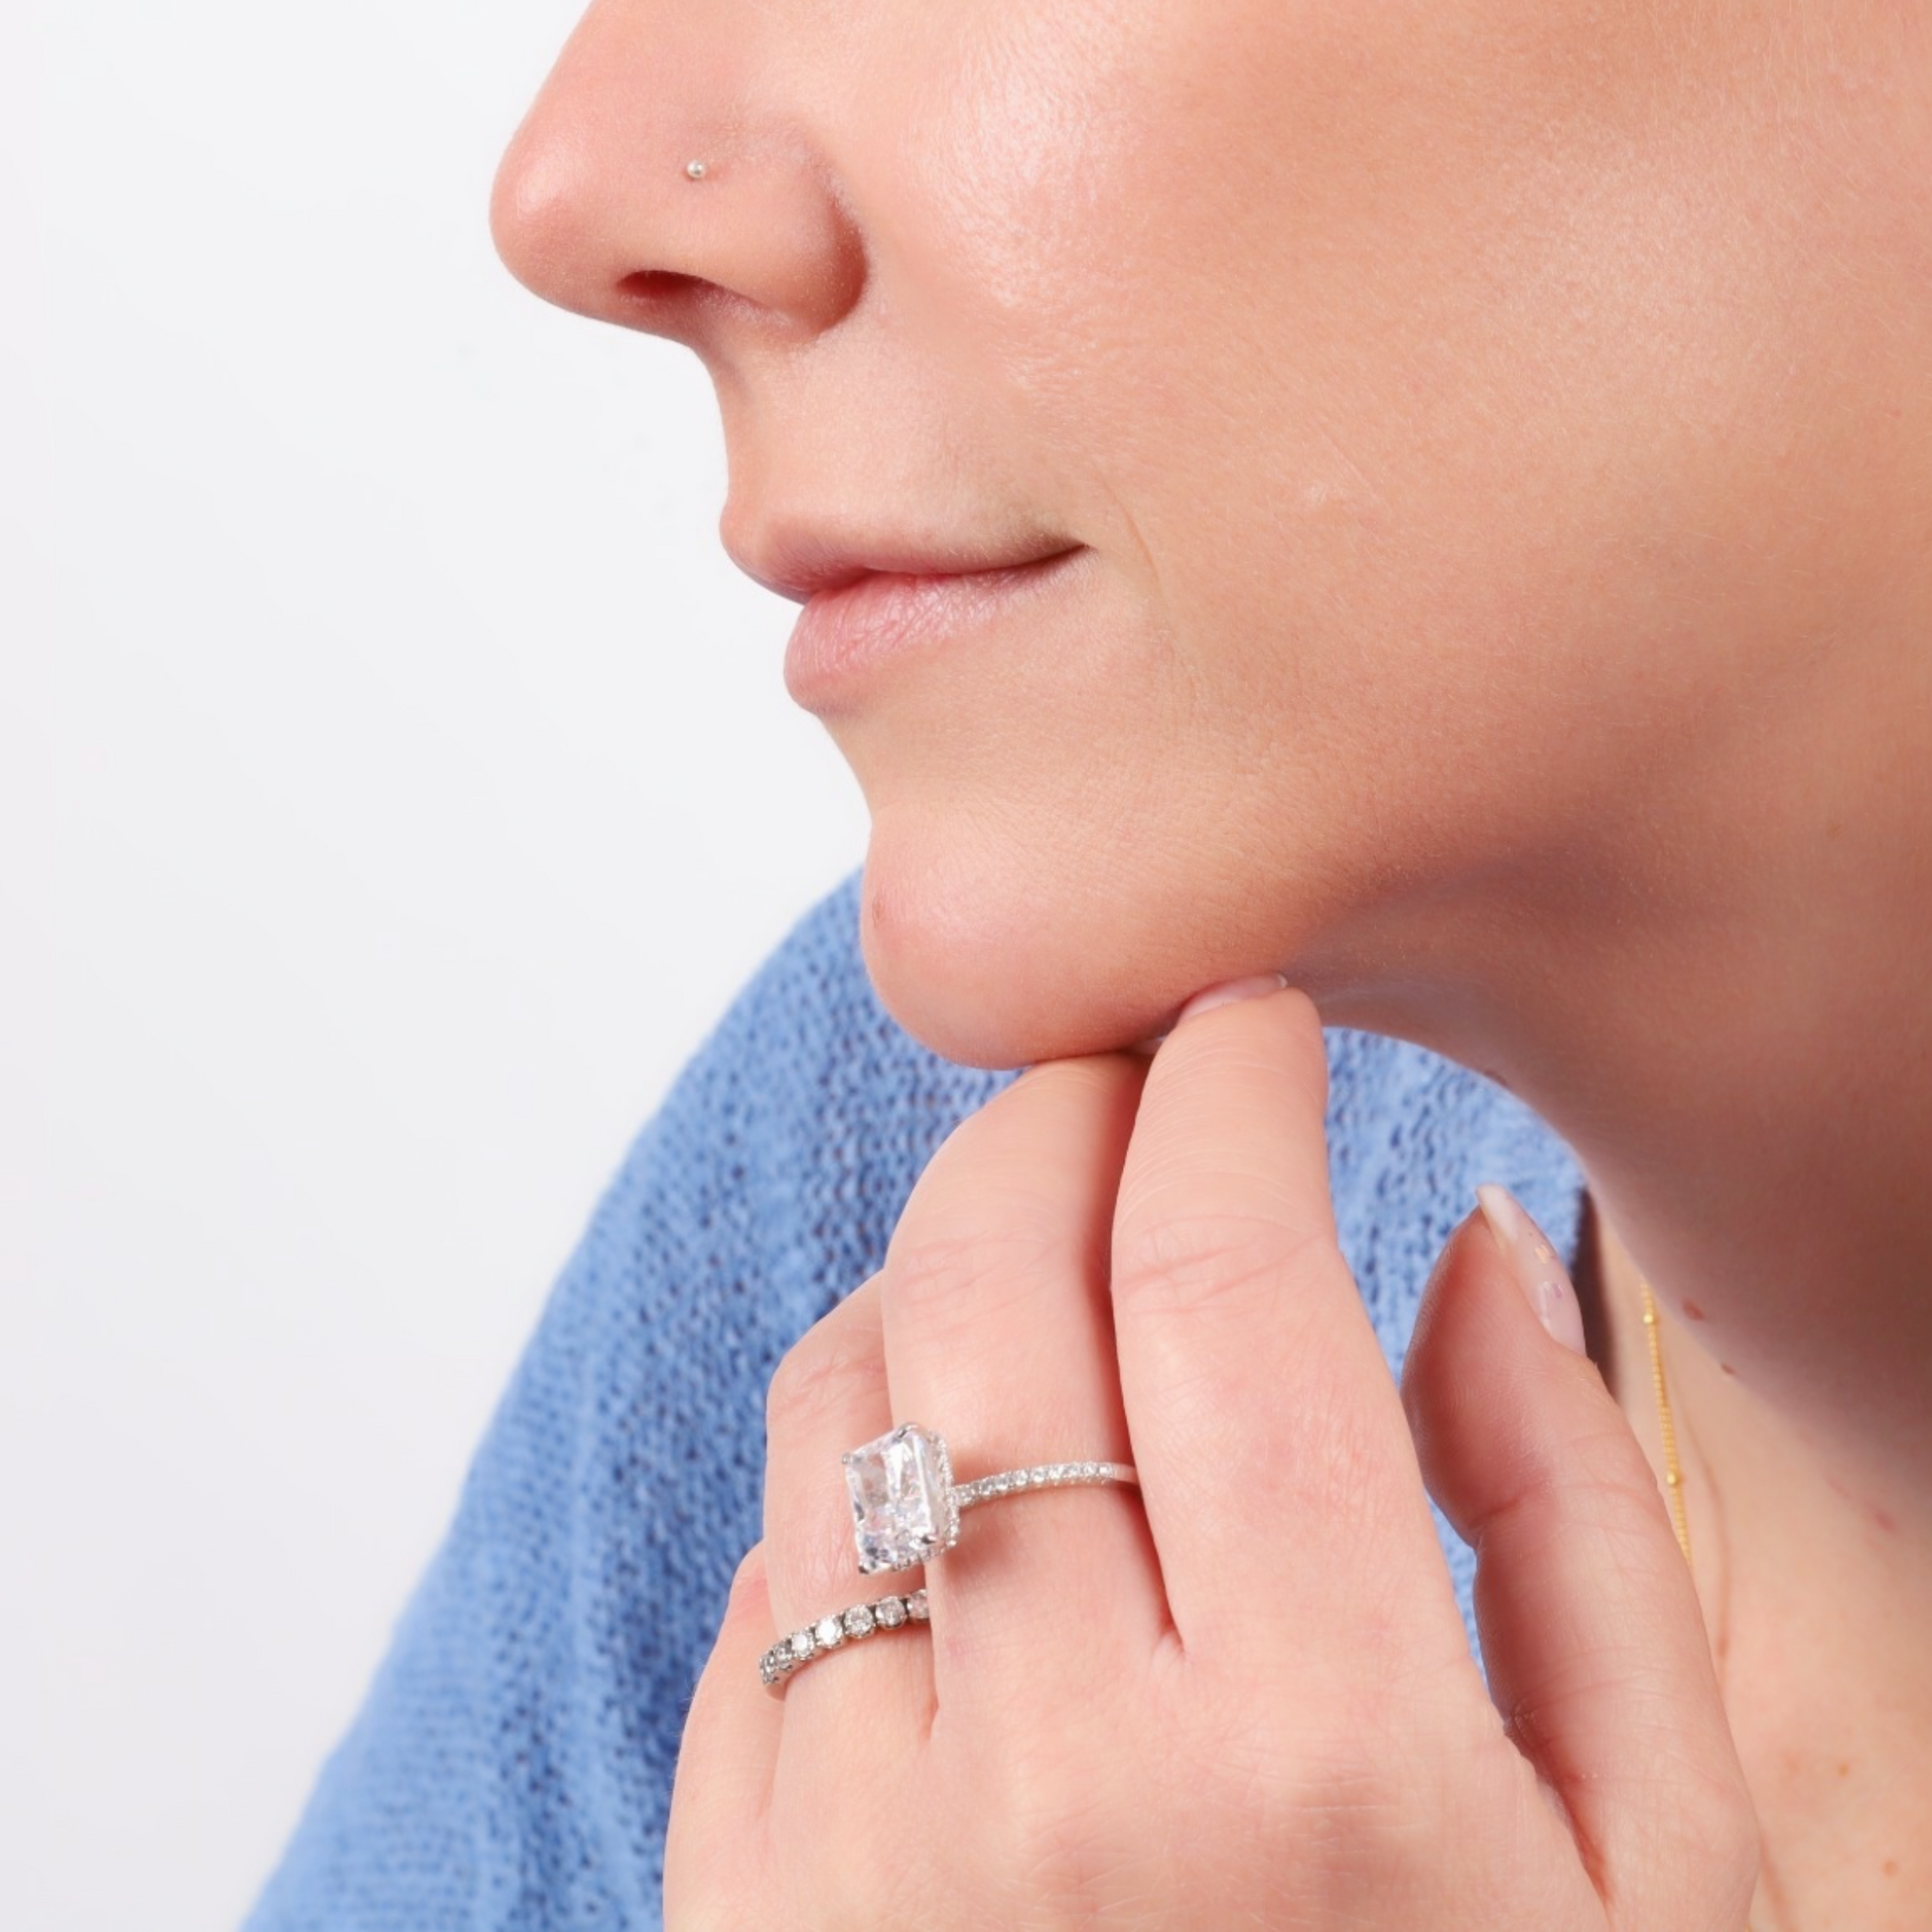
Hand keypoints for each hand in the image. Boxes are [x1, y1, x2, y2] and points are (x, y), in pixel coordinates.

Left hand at [664, 984, 1758, 1927]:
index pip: (1223, 1267)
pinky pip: (768, 1572)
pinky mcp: (749, 1903)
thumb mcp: (1661, 1868)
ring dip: (947, 1270)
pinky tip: (968, 1501)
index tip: (1249, 1020)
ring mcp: (861, 1849)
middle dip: (1058, 1113)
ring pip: (849, 1393)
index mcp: (1321, 1757)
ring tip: (1049, 1269)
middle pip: (991, 1279)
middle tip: (1127, 1076)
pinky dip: (860, 1467)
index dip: (1231, 1083)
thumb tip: (1460, 1254)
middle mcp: (1057, 1785)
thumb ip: (1570, 1524)